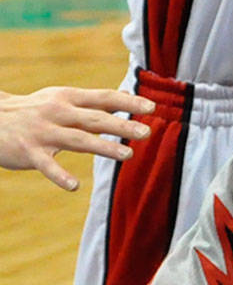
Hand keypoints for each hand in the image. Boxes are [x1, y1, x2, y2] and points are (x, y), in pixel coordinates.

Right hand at [0, 87, 154, 191]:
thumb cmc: (33, 110)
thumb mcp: (60, 99)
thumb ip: (91, 103)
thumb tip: (125, 100)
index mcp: (68, 98)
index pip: (103, 97)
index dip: (127, 103)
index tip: (151, 108)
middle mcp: (57, 112)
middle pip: (95, 118)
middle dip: (122, 125)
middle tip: (146, 133)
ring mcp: (43, 132)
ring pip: (78, 140)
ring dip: (104, 147)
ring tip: (127, 154)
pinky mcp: (29, 152)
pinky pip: (47, 166)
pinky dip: (60, 176)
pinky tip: (74, 186)